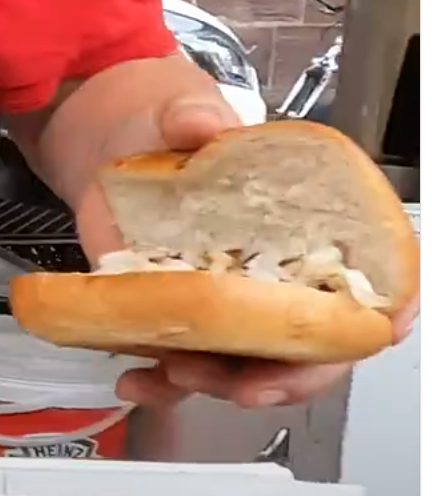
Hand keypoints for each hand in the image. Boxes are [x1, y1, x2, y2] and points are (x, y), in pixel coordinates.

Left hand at [82, 93, 405, 408]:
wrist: (116, 137)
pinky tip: (137, 383)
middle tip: (247, 383)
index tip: (379, 332)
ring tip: (173, 374)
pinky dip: (163, 386)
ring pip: (252, 366)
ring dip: (219, 383)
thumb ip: (195, 117)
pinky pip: (186, 364)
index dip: (379, 309)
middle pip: (313, 343)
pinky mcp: (182, 316)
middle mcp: (281, 272)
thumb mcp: (183, 110)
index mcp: (307, 221)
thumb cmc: (171, 123)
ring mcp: (232, 302)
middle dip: (287, 375)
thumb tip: (203, 124)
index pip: (372, 275)